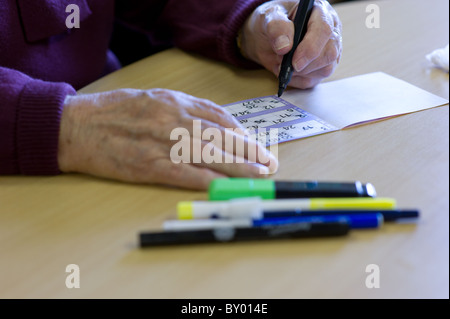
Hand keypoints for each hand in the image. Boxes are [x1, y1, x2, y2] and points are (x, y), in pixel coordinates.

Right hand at [58, 89, 277, 189]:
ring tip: (259, 174)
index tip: (255, 142)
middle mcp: (174, 120)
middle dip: (250, 150)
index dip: (242, 132)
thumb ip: (184, 108)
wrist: (78, 126)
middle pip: (222, 137)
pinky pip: (187, 175)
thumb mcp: (153, 98)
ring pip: (210, 156)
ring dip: (239, 167)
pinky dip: (210, 181)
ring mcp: (163, 144)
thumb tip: (216, 124)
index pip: (220, 117)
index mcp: (175, 102)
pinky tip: (227, 186)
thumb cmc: (115, 111)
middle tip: (269, 162)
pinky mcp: (150, 167)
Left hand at [240, 0, 341, 88]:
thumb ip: (276, 27)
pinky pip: (313, 80)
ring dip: (301, 73)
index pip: (324, 30)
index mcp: (319, 12)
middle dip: (306, 65)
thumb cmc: (271, 21)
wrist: (265, 36)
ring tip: (282, 64)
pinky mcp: (321, 68)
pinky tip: (287, 71)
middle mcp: (329, 31)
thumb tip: (284, 46)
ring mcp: (327, 51)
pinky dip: (297, 80)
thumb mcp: (268, 16)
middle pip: (329, 53)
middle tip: (284, 64)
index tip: (295, 62)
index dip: (310, 48)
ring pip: (325, 69)